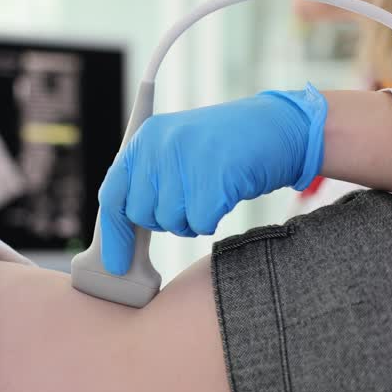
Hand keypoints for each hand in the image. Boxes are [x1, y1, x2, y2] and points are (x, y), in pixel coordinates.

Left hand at [98, 84, 326, 274]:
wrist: (278, 127)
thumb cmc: (225, 149)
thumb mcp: (177, 151)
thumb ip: (148, 181)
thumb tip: (120, 239)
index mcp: (145, 137)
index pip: (113, 193)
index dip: (114, 234)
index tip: (115, 264)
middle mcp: (160, 144)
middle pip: (142, 214)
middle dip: (165, 221)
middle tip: (190, 203)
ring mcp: (187, 158)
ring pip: (171, 221)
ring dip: (191, 220)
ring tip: (210, 193)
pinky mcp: (214, 175)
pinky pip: (199, 223)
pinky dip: (212, 220)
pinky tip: (224, 196)